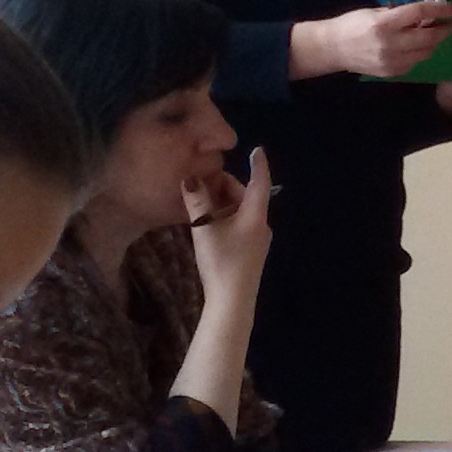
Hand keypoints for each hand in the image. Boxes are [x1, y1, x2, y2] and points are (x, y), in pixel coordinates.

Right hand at [185, 146, 273, 294]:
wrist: (232, 301)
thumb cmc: (221, 262)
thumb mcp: (204, 229)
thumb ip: (196, 203)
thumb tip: (189, 179)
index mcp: (256, 215)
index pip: (260, 183)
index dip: (258, 165)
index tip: (256, 150)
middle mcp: (262, 225)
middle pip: (244, 197)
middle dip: (223, 187)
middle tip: (198, 184)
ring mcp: (258, 240)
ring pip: (240, 212)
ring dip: (221, 204)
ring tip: (197, 202)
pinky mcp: (251, 251)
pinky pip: (239, 225)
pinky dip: (224, 217)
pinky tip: (206, 223)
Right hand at [292, 2, 451, 78]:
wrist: (333, 49)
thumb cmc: (353, 24)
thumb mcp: (376, 12)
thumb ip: (401, 13)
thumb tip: (427, 12)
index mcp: (384, 23)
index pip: (420, 14)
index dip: (442, 10)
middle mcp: (390, 44)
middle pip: (429, 37)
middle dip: (446, 29)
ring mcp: (392, 61)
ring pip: (426, 52)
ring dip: (435, 42)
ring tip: (437, 32)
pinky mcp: (392, 73)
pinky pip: (415, 62)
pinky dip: (421, 52)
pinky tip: (419, 45)